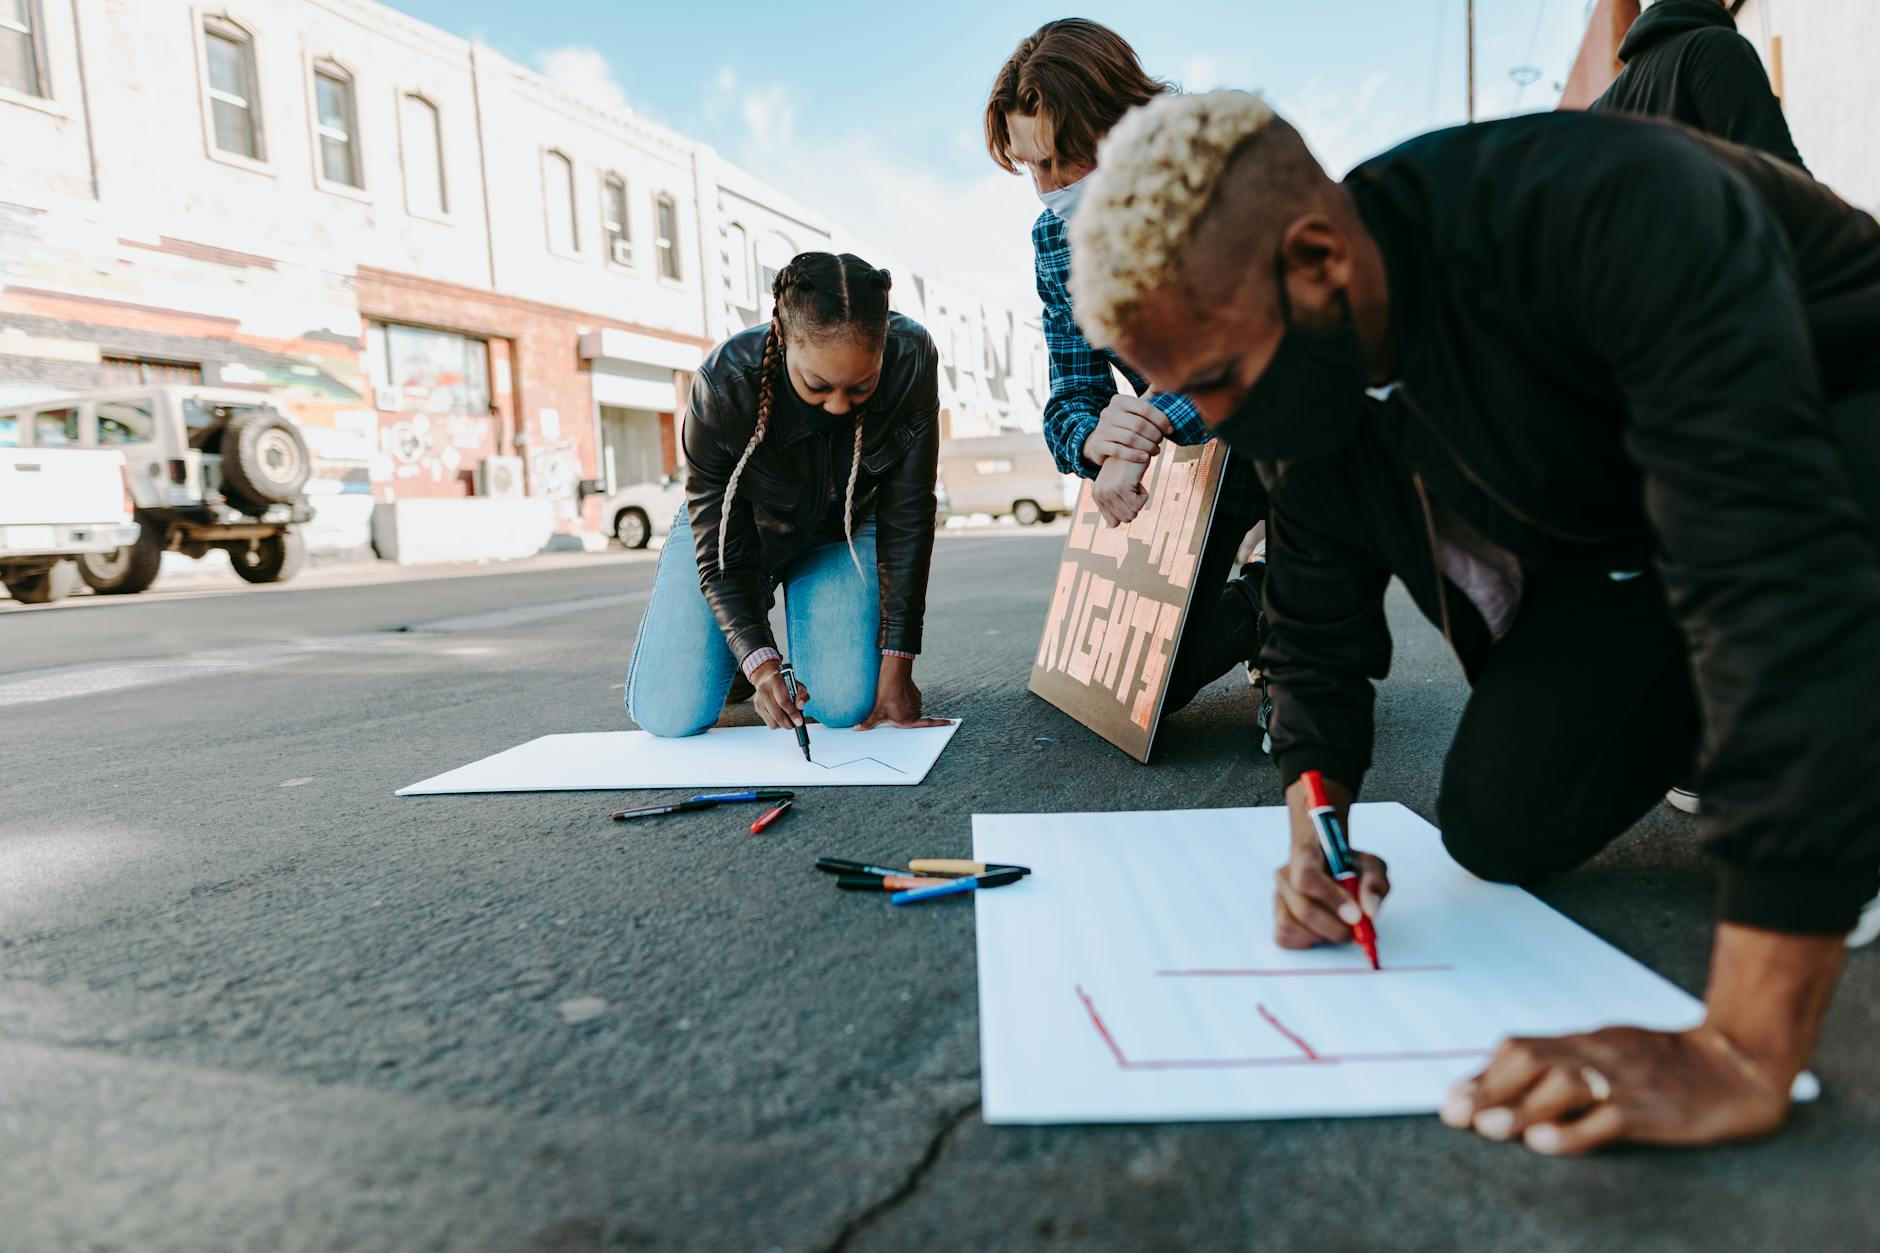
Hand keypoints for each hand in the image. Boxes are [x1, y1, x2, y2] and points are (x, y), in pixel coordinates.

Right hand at [749, 659, 809, 730]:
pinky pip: (769, 723)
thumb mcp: (798, 685)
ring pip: (773, 721)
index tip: (799, 721)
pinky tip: (783, 719)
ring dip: (784, 725)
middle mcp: (764, 690)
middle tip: (796, 724)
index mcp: (775, 681)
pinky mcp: (758, 708)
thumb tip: (800, 706)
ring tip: (790, 722)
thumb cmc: (785, 683)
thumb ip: (802, 695)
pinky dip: (778, 724)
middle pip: (777, 714)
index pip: (783, 701)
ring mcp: (759, 700)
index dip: (792, 713)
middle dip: (789, 723)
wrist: (768, 679)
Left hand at [858, 655, 948, 729]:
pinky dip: (904, 699)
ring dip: (903, 707)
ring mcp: (917, 702)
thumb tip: (857, 729)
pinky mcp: (915, 694)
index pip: (928, 723)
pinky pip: (911, 700)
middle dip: (905, 715)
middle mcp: (915, 712)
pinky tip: (896, 694)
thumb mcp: (877, 709)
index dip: (940, 723)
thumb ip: (869, 722)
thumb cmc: (887, 692)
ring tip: (892, 701)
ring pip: (911, 709)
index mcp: (908, 719)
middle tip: (894, 706)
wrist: (894, 672)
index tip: (951, 722)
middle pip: (913, 718)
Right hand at [1082, 394, 1172, 466]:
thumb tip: (1163, 382)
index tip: (1170, 429)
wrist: (1103, 442)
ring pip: (1130, 439)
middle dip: (1154, 435)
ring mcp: (1101, 428)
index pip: (1145, 408)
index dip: (1161, 420)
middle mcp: (1108, 412)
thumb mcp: (1136, 409)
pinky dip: (1135, 455)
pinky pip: (1119, 451)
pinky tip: (1145, 458)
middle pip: (1138, 424)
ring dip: (1147, 446)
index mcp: (1119, 400)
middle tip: (1161, 441)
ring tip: (1156, 451)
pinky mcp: (1098, 444)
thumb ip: (1150, 397)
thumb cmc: (1127, 425)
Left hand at [1092, 456, 1149, 526]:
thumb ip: (1114, 503)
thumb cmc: (1129, 466)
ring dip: (1139, 499)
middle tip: (1131, 485)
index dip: (1126, 510)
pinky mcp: (1121, 488)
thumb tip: (1113, 525)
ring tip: (1133, 482)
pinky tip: (1137, 480)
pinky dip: (1144, 495)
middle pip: (1126, 519)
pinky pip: (1138, 505)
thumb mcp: (1117, 485)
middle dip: (1134, 504)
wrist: (1135, 445)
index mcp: (1097, 496)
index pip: (1114, 522)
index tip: (1127, 493)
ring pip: (1132, 513)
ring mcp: (1109, 491)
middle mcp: (1100, 495)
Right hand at [1271, 773, 1388, 948]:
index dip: (1331, 899)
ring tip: (1338, 926)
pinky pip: (1284, 936)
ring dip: (1321, 934)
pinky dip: (1307, 941)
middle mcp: (1285, 874)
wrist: (1331, 869)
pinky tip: (1322, 931)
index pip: (1307, 877)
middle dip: (1334, 927)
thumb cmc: (1349, 868)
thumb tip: (1369, 910)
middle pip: (1303, 908)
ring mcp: (1278, 896)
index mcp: (1306, 854)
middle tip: (1355, 930)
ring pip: (1291, 925)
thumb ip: (1374, 883)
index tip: (1355, 915)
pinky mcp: (1276, 915)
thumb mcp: (1370, 866)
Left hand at [1439, 1024, 1788, 1154]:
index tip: (1451, 1102)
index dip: (1483, 1075)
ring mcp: (1626, 1079)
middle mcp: (1598, 1054)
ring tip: (1490, 1129)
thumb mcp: (1608, 1052)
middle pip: (1533, 1061)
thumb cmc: (1664, 1064)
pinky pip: (1609, 1119)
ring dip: (1522, 1108)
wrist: (1737, 1065)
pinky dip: (1574, 1132)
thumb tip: (1504, 1089)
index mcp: (1584, 1041)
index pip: (1521, 1049)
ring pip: (1565, 1086)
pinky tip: (1546, 1143)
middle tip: (1457, 1116)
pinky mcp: (1653, 1109)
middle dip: (1490, 1090)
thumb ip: (1562, 1066)